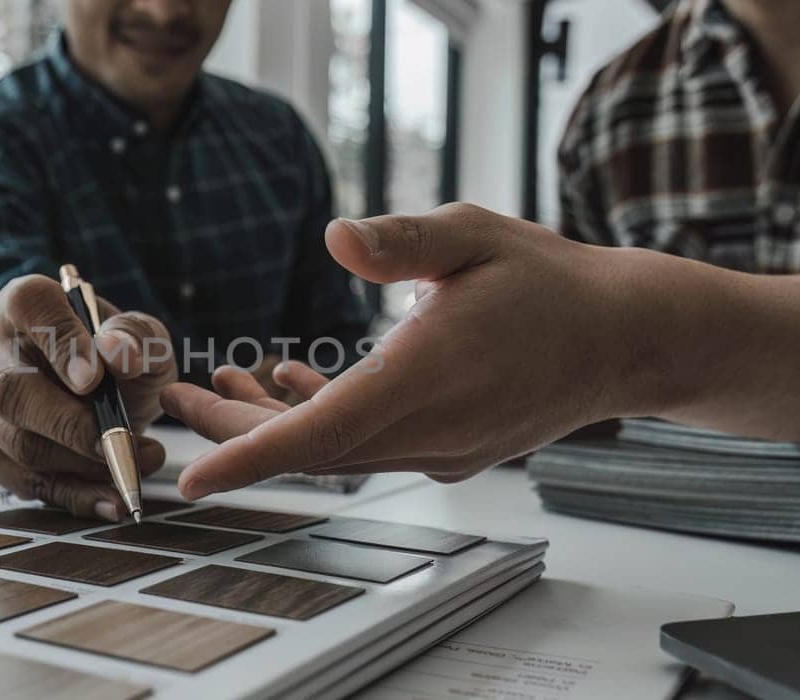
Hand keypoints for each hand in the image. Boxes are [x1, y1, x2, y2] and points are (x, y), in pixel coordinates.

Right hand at [0, 275, 176, 519]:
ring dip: (83, 464)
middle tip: (124, 441)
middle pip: (11, 390)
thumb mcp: (137, 335)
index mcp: (24, 303)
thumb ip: (136, 336)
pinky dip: (74, 496)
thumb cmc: (110, 354)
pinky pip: (24, 482)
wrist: (88, 385)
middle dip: (71, 424)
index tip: (95, 379)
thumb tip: (119, 352)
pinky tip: (113, 501)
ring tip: (139, 462)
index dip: (62, 346)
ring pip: (18, 443)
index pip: (32, 312)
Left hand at [161, 203, 655, 497]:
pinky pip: (368, 447)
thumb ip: (402, 240)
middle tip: (173, 397)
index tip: (193, 478)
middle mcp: (432, 430)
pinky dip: (321, 421)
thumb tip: (336, 238)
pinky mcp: (450, 451)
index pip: (322, 434)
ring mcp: (442, 450)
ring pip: (336, 451)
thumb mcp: (475, 235)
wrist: (626, 339)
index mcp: (428, 378)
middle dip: (234, 430)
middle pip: (311, 450)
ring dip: (274, 423)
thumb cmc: (550, 280)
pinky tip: (292, 381)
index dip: (251, 454)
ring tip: (221, 380)